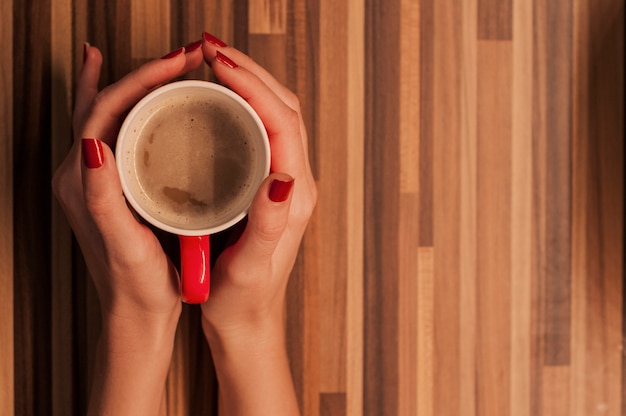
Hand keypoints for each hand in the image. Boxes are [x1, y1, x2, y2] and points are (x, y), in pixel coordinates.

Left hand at [52, 40, 205, 414]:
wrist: (136, 315)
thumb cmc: (136, 284)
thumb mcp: (122, 241)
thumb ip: (100, 194)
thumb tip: (91, 142)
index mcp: (82, 180)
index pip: (105, 109)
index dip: (143, 79)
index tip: (180, 61)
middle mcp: (82, 173)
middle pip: (107, 103)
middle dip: (144, 72)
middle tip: (182, 54)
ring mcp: (96, 178)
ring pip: (112, 114)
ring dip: (137, 83)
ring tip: (166, 64)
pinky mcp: (113, 186)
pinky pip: (119, 133)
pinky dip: (130, 108)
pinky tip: (146, 102)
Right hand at [199, 33, 316, 414]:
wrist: (248, 322)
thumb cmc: (245, 300)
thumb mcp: (252, 266)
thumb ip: (271, 223)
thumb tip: (283, 178)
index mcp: (296, 196)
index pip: (283, 121)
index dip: (254, 84)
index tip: (219, 61)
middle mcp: (296, 183)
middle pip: (282, 107)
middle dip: (251, 71)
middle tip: (211, 48)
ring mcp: (284, 182)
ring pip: (273, 115)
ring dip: (249, 82)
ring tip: (213, 62)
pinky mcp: (268, 187)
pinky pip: (261, 131)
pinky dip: (243, 104)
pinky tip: (217, 98)